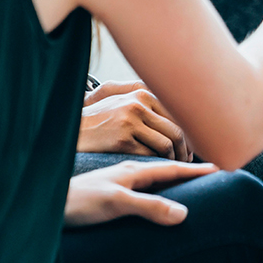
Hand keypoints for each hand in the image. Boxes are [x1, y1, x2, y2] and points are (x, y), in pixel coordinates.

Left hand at [63, 159, 217, 227]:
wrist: (44, 206)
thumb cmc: (76, 203)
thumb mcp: (115, 204)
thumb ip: (148, 207)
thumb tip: (183, 213)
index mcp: (132, 171)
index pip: (171, 167)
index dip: (196, 169)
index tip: (219, 166)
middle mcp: (127, 174)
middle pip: (166, 170)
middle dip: (190, 170)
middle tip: (215, 172)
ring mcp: (118, 184)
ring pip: (155, 178)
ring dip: (175, 179)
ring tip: (194, 183)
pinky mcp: (110, 196)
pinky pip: (144, 189)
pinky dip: (159, 190)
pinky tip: (159, 198)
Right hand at [77, 80, 191, 159]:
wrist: (73, 131)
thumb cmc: (102, 121)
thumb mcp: (124, 103)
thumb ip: (150, 106)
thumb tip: (183, 117)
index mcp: (142, 93)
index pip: (178, 114)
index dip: (188, 134)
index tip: (190, 148)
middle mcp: (138, 104)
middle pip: (176, 130)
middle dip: (185, 150)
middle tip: (187, 162)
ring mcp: (129, 121)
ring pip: (166, 144)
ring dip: (174, 159)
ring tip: (175, 168)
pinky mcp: (122, 139)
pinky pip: (150, 155)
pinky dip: (157, 164)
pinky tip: (158, 169)